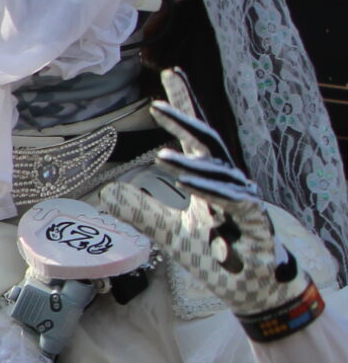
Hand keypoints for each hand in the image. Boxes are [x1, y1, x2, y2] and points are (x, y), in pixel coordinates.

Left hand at [100, 68, 310, 325]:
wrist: (252, 288)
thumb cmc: (218, 255)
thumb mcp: (168, 233)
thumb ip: (141, 212)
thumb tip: (107, 193)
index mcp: (210, 179)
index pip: (194, 136)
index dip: (182, 106)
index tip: (168, 74)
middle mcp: (228, 182)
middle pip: (208, 142)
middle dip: (187, 119)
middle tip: (159, 102)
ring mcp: (244, 199)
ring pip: (218, 172)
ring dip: (190, 164)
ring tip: (160, 156)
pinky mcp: (256, 221)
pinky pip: (234, 200)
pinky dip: (210, 191)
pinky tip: (188, 183)